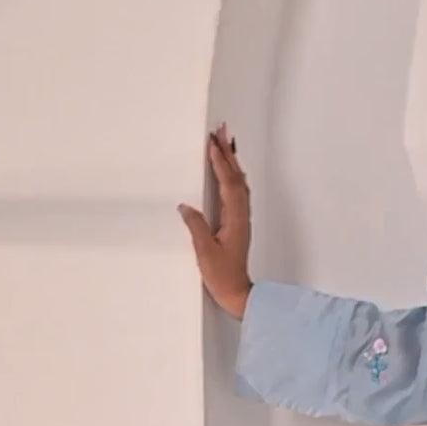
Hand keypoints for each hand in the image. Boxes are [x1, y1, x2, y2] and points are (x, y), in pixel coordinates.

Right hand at [179, 124, 252, 320]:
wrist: (237, 294)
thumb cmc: (223, 276)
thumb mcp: (205, 252)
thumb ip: (196, 227)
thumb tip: (186, 207)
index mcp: (234, 219)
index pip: (228, 184)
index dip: (221, 164)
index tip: (213, 144)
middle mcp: (240, 216)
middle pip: (236, 178)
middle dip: (228, 153)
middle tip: (221, 131)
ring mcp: (240, 220)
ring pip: (238, 184)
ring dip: (232, 162)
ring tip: (225, 143)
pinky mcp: (237, 225)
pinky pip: (237, 193)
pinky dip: (232, 177)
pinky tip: (229, 172)